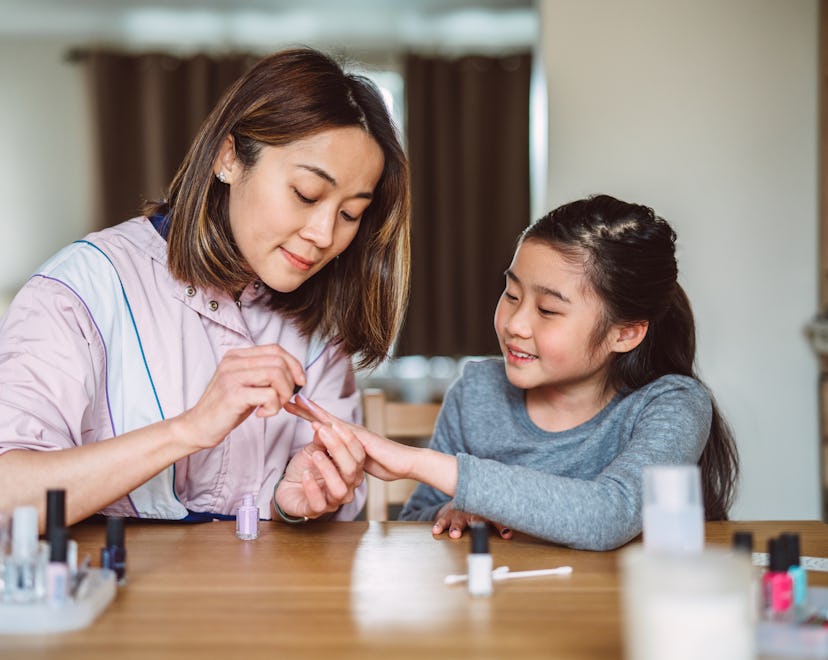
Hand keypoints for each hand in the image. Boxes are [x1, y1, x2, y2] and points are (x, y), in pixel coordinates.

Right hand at [176, 344, 304, 451]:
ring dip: (283, 395)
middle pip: (279, 361)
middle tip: (282, 400)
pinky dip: (273, 407)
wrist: (198, 427)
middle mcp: (233, 362)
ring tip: (273, 407)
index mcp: (237, 355)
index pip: (276, 349)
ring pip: (276, 374)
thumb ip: (265, 374)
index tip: (300, 381)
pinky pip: (269, 394)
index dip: (294, 364)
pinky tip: (261, 414)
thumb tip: (296, 373)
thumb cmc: (226, 408)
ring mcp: (232, 377)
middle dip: (290, 383)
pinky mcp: (233, 394)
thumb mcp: (246, 384)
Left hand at [275, 406, 365, 518]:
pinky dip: (312, 488)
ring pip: (339, 488)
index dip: (348, 439)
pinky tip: (306, 475)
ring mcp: (333, 500)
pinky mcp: (316, 510)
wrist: (289, 487)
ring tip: (316, 455)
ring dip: (328, 469)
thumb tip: (324, 424)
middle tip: (323, 433)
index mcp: (351, 470)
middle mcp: (347, 486)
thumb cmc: (307, 468)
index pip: (358, 455)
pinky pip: (319, 502)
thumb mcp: (313, 449)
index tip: (333, 424)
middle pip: (351, 469)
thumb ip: (321, 439)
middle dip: (338, 449)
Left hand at [284, 395, 417, 480]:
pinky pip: (342, 438)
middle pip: (324, 417)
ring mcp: (356, 435)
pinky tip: (317, 429)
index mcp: (347, 436)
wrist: (404, 462)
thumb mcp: (356, 458)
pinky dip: (329, 432)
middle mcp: (350, 432)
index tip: (292, 405)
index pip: (324, 422)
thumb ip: (344, 453)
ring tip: (301, 408)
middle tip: (288, 398)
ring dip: (315, 415)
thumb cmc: (384, 461)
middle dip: (306, 408)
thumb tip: (332, 450)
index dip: (308, 413)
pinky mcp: (362, 443)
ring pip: (332, 423)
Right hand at [431, 501, 512, 539]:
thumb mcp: (491, 514)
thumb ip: (501, 525)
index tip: (507, 533)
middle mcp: (471, 511)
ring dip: (456, 527)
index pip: (495, 518)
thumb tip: (509, 534)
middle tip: (476, 529)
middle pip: (475, 518)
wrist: (461, 491)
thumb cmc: (478, 507)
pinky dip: (439, 525)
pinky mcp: (447, 515)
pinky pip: (442, 520)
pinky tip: (436, 531)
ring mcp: (459, 513)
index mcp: (485, 511)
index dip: (502, 526)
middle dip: (477, 525)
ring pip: (457, 520)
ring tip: (454, 534)